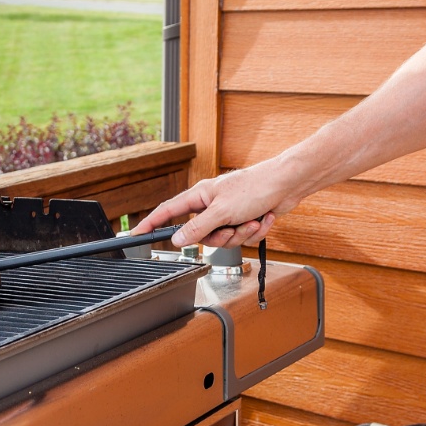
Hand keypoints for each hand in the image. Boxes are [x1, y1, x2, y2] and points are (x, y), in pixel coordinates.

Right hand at [131, 161, 299, 247]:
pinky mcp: (243, 221)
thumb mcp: (221, 212)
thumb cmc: (256, 187)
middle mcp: (211, 205)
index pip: (167, 212)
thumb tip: (176, 240)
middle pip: (202, 236)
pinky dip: (254, 231)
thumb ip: (197, 228)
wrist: (288, 185)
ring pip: (224, 240)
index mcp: (199, 196)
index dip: (151, 224)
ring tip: (252, 220)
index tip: (137, 235)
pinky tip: (263, 218)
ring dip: (241, 234)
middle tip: (232, 227)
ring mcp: (228, 214)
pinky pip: (241, 238)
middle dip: (221, 237)